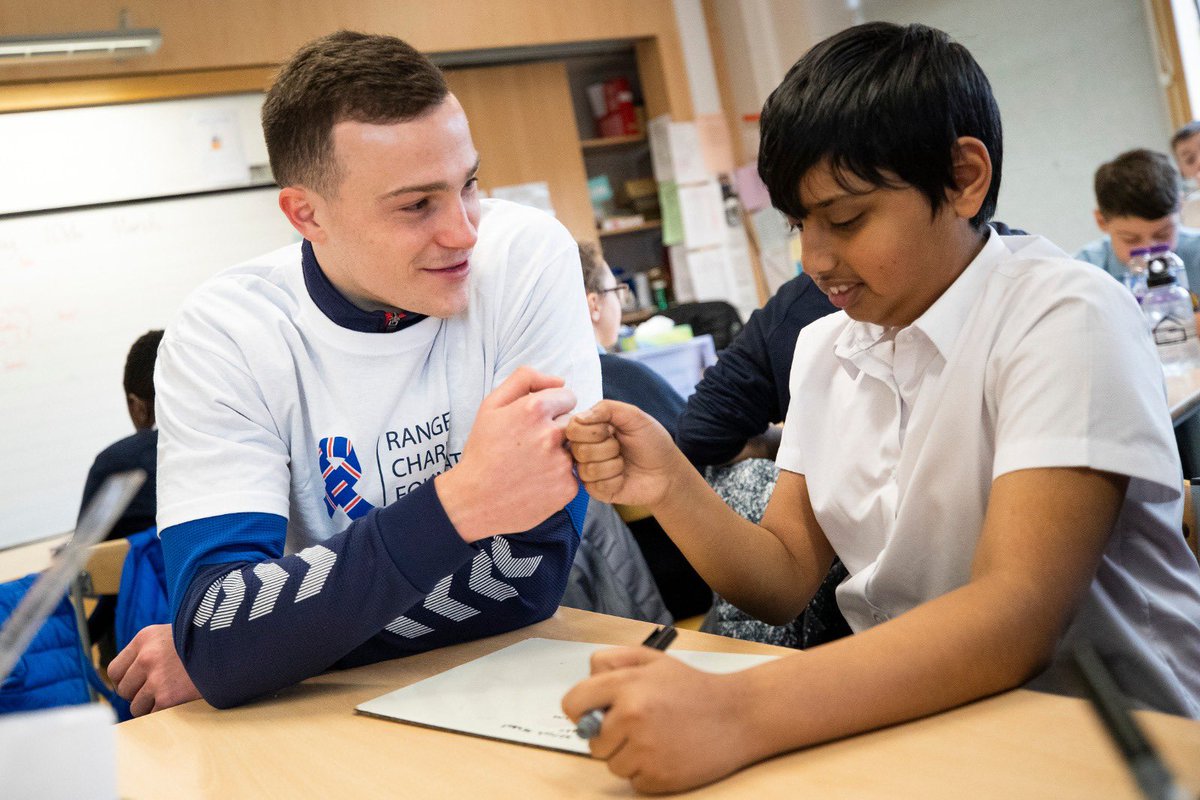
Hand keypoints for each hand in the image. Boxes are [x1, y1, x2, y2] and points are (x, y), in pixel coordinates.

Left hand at [108, 624, 200, 715]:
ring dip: (150, 706)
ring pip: (135, 706)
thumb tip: (132, 675)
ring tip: (172, 695)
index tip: (137, 684)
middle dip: (138, 694)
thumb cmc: (207, 642)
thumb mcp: (175, 633)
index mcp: (145, 638)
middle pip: (123, 689)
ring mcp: (156, 678)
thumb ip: (152, 649)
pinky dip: (164, 712)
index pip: (115, 669)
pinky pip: (152, 714)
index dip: (125, 680)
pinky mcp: (168, 697)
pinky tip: (180, 701)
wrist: (235, 648)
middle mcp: (146, 657)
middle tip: (157, 690)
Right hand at [436, 366, 578, 540]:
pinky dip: (560, 477)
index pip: (568, 396)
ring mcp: (562, 462)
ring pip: (575, 447)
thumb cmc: (482, 451)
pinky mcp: (567, 487)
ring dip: (561, 453)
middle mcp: (552, 434)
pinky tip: (538, 481)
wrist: (474, 499)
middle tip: (532, 446)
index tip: (536, 422)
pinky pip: (575, 473)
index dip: (553, 408)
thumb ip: (525, 379)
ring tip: (535, 465)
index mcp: (535, 409)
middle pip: (573, 422)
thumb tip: (560, 380)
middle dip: (557, 429)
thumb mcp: (491, 405)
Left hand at [562, 647, 759, 793]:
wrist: (739, 715)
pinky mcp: (659, 777)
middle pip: (592, 741)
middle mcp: (632, 717)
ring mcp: (645, 750)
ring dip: (628, 755)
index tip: (594, 713)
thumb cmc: (695, 688)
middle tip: (638, 724)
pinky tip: (668, 753)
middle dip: (609, 735)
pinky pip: (634, 781)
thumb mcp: (653, 659)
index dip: (581, 710)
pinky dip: (647, 772)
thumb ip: (613, 661)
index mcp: (627, 685)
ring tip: (657, 737)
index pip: (573, 704)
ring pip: (612, 764)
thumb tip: (587, 681)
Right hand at [566, 400, 680, 506]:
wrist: (667, 471)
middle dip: (608, 448)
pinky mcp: (597, 491)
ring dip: (614, 465)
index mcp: (590, 430)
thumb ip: (607, 408)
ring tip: (623, 463)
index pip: (572, 428)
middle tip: (620, 447)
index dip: (593, 431)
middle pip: (578, 450)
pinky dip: (616, 481)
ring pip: (588, 469)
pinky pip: (597, 486)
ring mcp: (590, 472)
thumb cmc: (652, 442)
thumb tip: (579, 418)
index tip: (611, 430)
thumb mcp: (634, 416)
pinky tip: (623, 478)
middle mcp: (585, 450)